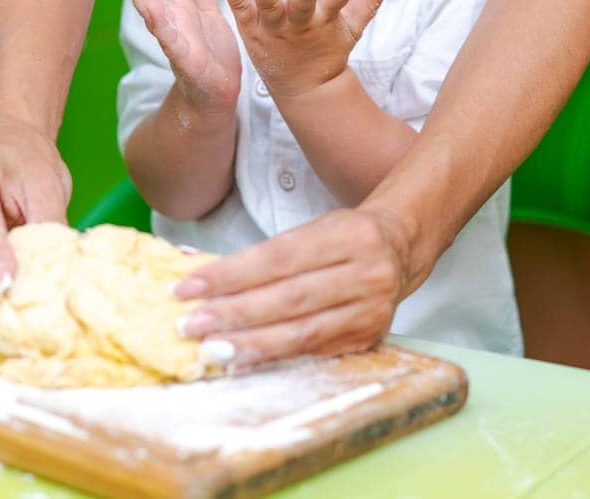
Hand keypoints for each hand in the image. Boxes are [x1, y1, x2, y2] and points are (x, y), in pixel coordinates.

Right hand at [116, 0, 241, 113]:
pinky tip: (152, 9)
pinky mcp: (183, 58)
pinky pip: (169, 39)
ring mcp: (173, 38)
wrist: (218, 91)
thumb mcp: (208, 14)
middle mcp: (170, 20)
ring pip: (151, 10)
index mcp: (177, 8)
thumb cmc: (211, 53)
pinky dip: (160, 24)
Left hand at [172, 206, 422, 369]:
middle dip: (235, 314)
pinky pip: (314, 350)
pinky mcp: (369, 338)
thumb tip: (191, 265)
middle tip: (191, 325)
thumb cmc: (342, 236)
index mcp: (349, 235)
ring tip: (212, 349)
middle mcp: (365, 273)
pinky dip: (275, 357)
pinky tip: (244, 361)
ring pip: (302, 332)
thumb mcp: (309, 229)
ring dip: (251, 343)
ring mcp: (370, 310)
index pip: (279, 257)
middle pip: (290, 298)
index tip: (188, 287)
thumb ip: (258, 253)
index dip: (231, 274)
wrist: (401, 247)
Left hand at [221, 0, 388, 97]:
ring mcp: (273, 27)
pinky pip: (240, 7)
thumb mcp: (351, 29)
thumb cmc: (328, 51)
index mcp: (324, 20)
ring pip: (268, 4)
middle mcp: (299, 23)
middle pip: (303, 6)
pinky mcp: (252, 29)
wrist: (303, 87)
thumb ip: (368, 2)